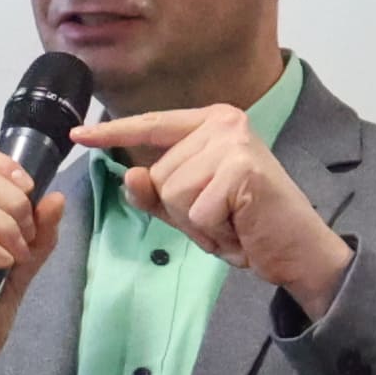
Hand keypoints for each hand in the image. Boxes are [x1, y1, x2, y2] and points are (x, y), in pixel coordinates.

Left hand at [73, 108, 352, 314]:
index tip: (77, 135)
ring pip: (173, 193)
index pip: (152, 126)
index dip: (113, 133)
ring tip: (231, 223)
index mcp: (210, 123)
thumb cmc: (247, 226)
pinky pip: (195, 212)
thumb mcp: (190, 210)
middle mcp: (223, 123)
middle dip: (183, 212)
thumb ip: (156, 194)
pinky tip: (240, 229)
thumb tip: (130, 175)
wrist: (299, 251)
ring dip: (198, 224)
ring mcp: (234, 143)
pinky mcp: (242, 169)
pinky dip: (214, 232)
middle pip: (159, 174)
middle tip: (222, 219)